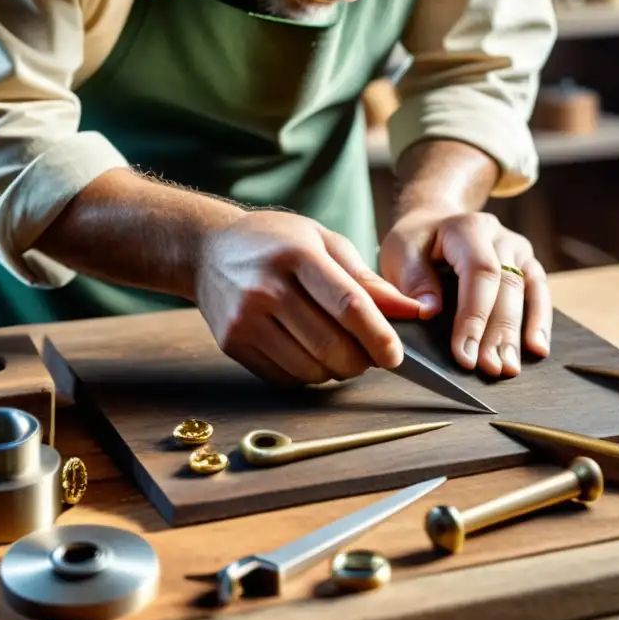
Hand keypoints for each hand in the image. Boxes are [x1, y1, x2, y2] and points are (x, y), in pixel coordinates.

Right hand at [196, 211, 421, 386]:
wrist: (207, 250)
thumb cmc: (276, 242)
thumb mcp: (323, 241)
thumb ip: (366, 278)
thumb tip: (411, 310)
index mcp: (298, 255)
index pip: (348, 305)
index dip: (379, 336)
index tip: (396, 355)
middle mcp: (267, 288)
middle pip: (330, 345)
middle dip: (361, 360)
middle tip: (370, 354)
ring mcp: (245, 319)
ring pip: (310, 369)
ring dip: (335, 371)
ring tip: (339, 351)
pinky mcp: (232, 343)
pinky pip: (285, 378)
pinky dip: (307, 375)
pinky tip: (308, 353)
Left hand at [380, 209, 551, 377]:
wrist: (435, 223)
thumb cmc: (415, 243)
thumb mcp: (400, 252)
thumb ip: (413, 280)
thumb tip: (430, 312)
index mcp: (468, 228)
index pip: (480, 272)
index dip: (474, 315)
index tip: (464, 353)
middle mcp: (499, 236)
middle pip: (507, 285)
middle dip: (498, 332)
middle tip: (490, 368)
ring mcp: (518, 249)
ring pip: (528, 290)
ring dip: (519, 332)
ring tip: (509, 367)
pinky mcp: (527, 264)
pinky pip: (539, 292)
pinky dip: (540, 321)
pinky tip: (537, 349)